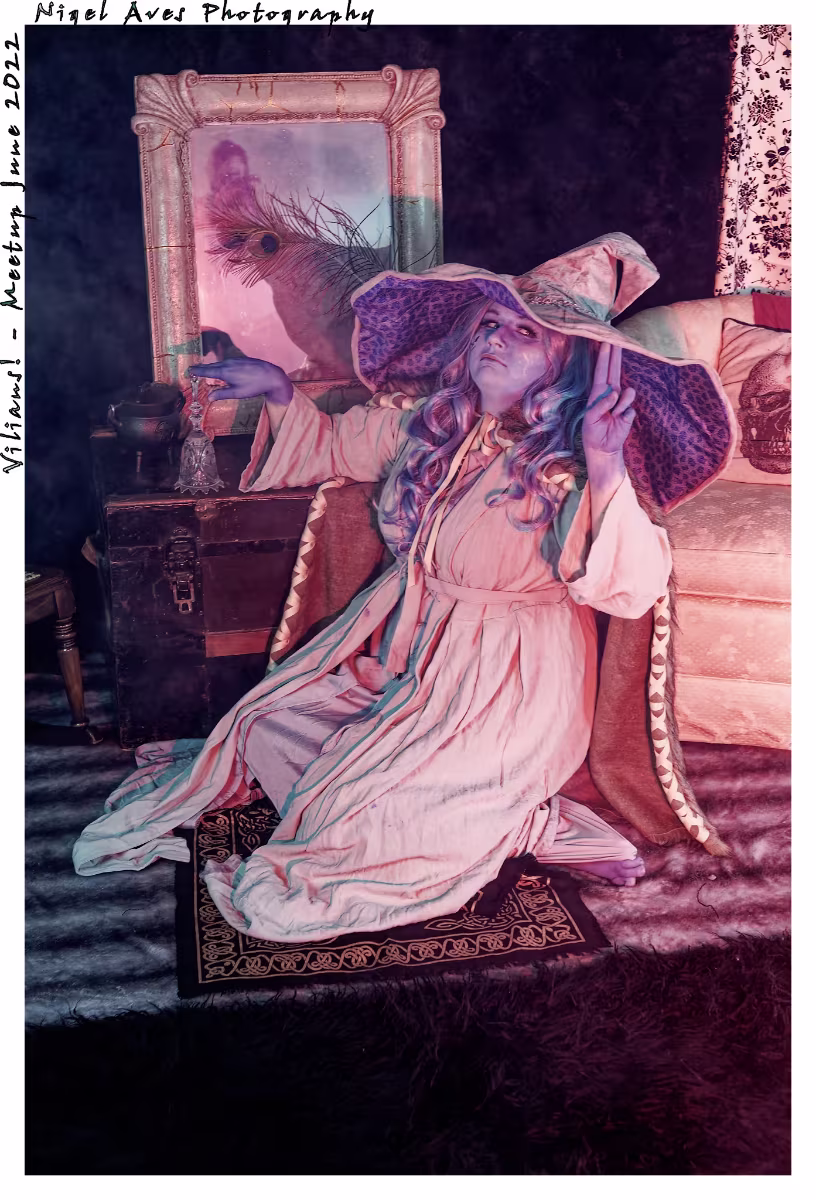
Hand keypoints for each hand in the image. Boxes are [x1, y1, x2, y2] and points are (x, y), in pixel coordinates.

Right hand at [187, 358, 293, 404]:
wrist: (271, 375)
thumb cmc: (254, 386)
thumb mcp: (237, 393)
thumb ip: (222, 394)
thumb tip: (209, 397)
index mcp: (224, 372)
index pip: (207, 371)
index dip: (197, 371)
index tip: (189, 370)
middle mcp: (227, 363)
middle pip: (211, 366)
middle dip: (202, 368)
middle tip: (192, 369)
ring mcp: (235, 360)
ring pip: (219, 364)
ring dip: (211, 366)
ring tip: (204, 369)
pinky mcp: (241, 359)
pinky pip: (227, 362)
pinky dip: (220, 365)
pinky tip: (221, 368)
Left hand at [582, 342, 635, 457]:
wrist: (603, 448)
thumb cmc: (593, 431)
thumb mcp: (590, 418)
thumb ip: (600, 405)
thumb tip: (614, 393)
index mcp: (598, 393)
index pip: (602, 371)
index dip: (604, 357)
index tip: (606, 342)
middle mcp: (611, 393)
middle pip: (615, 370)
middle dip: (616, 355)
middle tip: (616, 338)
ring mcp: (621, 402)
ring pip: (628, 393)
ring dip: (620, 405)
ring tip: (613, 416)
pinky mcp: (629, 412)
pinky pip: (629, 409)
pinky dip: (623, 416)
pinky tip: (618, 422)